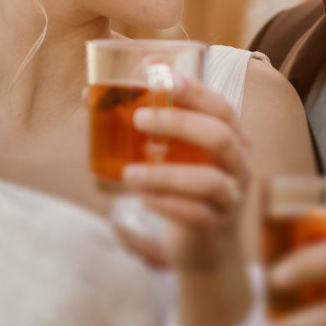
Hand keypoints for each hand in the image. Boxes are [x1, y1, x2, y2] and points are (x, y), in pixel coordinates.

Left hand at [110, 76, 255, 325]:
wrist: (207, 247)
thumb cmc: (184, 187)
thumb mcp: (172, 154)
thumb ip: (143, 126)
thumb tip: (87, 95)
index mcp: (231, 137)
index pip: (221, 106)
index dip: (195, 91)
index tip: (163, 79)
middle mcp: (238, 164)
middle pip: (220, 137)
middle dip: (180, 124)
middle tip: (138, 120)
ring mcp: (231, 197)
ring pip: (209, 181)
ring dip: (166, 174)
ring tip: (129, 174)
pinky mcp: (216, 227)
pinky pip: (197, 215)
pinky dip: (168, 205)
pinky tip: (144, 201)